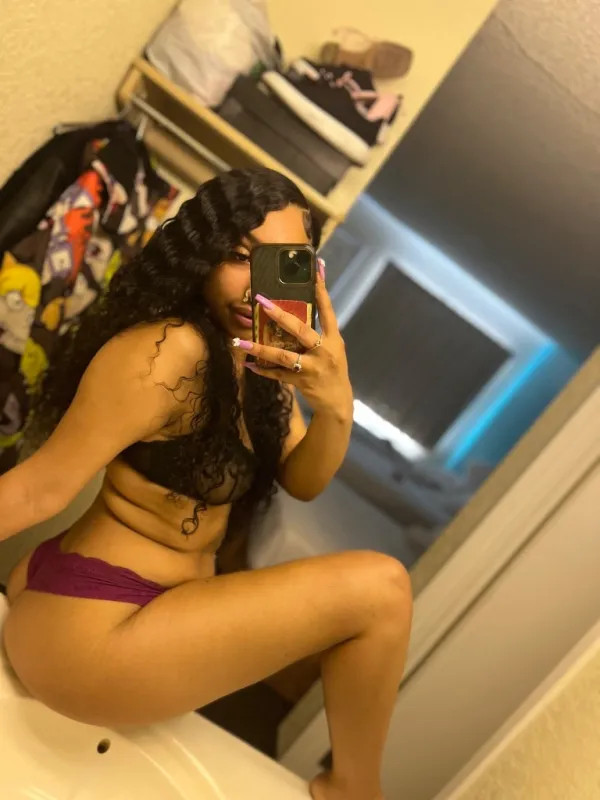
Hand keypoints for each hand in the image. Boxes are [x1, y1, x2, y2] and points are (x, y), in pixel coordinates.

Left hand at [233, 265, 352, 419]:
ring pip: (283, 356)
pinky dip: (263, 369)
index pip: (327, 310)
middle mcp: (324, 350)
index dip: (321, 290)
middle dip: (280, 315)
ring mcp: (312, 367)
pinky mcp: (301, 381)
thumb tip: (296, 313)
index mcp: (334, 339)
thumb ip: (319, 333)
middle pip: (300, 330)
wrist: (338, 402)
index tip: (315, 270)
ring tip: (241, 340)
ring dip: (261, 348)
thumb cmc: (333, 371)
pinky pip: (278, 374)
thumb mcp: (332, 349)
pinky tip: (248, 363)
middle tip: (262, 301)